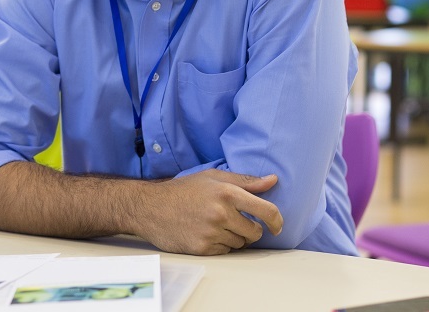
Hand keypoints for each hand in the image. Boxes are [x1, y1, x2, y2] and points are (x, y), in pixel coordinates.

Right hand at [135, 169, 282, 255]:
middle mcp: (221, 213)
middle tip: (233, 221)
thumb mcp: (212, 177)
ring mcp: (212, 232)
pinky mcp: (203, 248)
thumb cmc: (183, 190)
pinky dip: (220, 245)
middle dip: (249, 229)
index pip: (266, 211)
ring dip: (234, 237)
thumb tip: (273, 180)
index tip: (277, 225)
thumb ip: (245, 180)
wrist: (151, 207)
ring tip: (214, 225)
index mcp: (227, 192)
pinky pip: (225, 251)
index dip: (277, 220)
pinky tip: (205, 234)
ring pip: (240, 243)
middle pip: (254, 232)